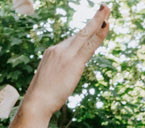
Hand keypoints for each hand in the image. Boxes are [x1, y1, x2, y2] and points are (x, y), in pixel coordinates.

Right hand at [13, 7, 109, 125]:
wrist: (36, 101)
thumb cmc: (41, 98)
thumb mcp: (50, 82)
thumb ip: (59, 74)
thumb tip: (64, 78)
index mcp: (52, 53)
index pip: (72, 42)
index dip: (85, 33)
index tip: (93, 24)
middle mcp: (58, 49)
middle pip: (80, 33)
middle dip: (94, 20)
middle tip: (105, 8)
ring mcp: (66, 54)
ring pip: (85, 34)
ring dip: (98, 20)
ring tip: (107, 9)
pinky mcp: (74, 62)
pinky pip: (89, 44)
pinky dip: (98, 33)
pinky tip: (106, 24)